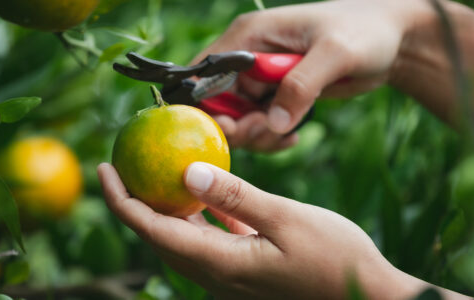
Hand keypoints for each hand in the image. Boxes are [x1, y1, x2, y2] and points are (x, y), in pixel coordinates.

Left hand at [97, 162, 469, 298]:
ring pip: (182, 238)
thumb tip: (186, 170)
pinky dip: (197, 215)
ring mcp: (229, 277)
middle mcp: (216, 275)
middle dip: (133, 202)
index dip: (123, 200)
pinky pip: (208, 239)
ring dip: (163, 207)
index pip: (153, 230)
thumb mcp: (287, 218)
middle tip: (122, 165)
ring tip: (154, 174)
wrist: (367, 298)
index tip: (105, 168)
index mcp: (219, 264)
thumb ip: (235, 196)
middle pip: (158, 236)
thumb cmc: (335, 258)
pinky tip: (201, 192)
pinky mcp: (244, 271)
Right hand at [193, 0, 419, 146]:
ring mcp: (261, 79)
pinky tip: (293, 138)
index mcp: (249, 36)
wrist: (390, 41)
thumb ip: (301, 85)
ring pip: (237, 121)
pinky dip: (271, 139)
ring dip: (257, 136)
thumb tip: (273, 123)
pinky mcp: (276, 97)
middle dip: (238, 126)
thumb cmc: (365, 32)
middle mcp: (247, 58)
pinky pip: (259, 127)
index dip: (208, 105)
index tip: (233, 127)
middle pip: (217, 103)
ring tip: (288, 135)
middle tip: (267, 132)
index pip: (205, 72)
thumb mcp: (335, 54)